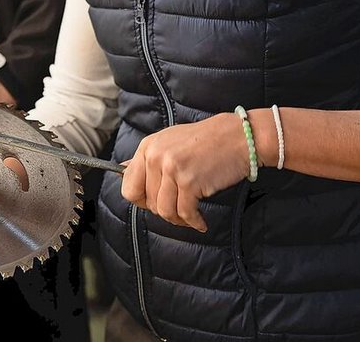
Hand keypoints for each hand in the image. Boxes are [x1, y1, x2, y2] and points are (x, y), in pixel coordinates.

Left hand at [121, 112, 250, 232]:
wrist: (238, 136)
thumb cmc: (207, 140)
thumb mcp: (170, 141)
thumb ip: (148, 158)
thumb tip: (121, 170)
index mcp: (148, 147)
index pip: (129, 186)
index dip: (141, 201)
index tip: (154, 204)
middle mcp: (156, 156)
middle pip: (148, 202)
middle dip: (164, 211)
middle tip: (180, 209)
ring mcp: (172, 169)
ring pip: (165, 210)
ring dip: (178, 219)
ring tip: (190, 217)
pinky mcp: (190, 182)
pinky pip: (185, 213)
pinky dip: (194, 222)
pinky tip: (201, 222)